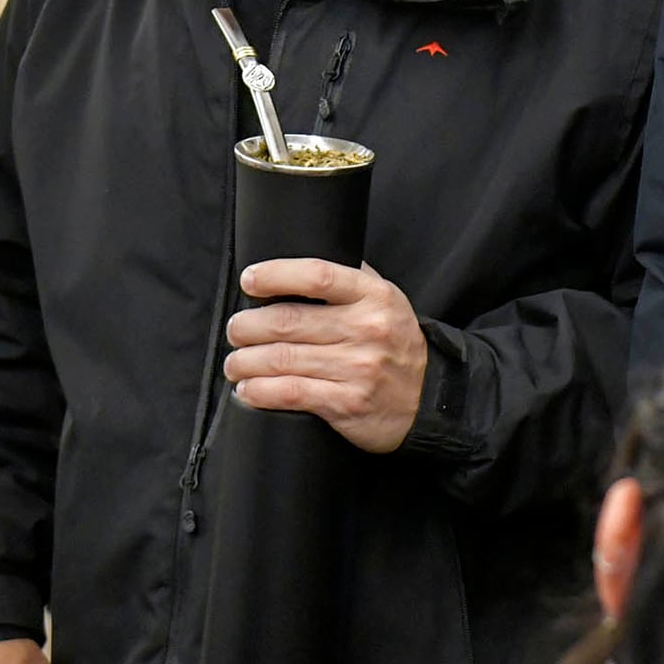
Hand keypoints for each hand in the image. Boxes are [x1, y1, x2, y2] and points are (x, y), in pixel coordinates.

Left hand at [225, 259, 429, 453]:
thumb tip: (298, 260)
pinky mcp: (348, 403)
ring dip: (245, 361)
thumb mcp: (385, 300)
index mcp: (373, 296)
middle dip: (247, 326)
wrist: (429, 398)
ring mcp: (358, 369)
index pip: (318, 275)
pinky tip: (247, 389)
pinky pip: (292, 393)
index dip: (276, 275)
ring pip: (282, 359)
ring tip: (234, 362)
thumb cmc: (395, 343)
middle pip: (288, 321)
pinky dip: (260, 392)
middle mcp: (367, 330)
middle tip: (235, 330)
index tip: (249, 280)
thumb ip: (349, 279)